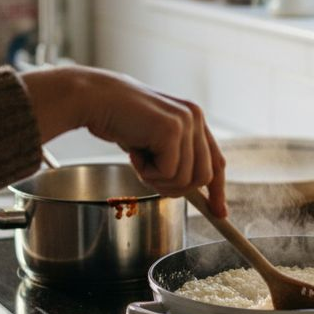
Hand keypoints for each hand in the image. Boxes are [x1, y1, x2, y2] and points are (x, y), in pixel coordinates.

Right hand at [20, 66, 227, 216]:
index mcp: (195, 119)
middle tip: (148, 175)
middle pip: (203, 177)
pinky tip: (134, 151)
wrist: (95, 99)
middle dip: (176, 188)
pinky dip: (146, 172)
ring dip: (157, 179)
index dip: (218, 190)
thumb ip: (177, 156)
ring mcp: (186, 122)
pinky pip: (168, 173)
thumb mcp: (155, 140)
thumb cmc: (119, 121)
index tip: (219, 213)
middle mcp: (195, 118)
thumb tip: (195, 190)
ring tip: (139, 159)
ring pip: (185, 179)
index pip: (216, 162)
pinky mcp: (172, 130)